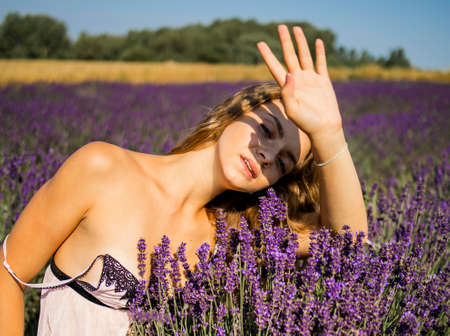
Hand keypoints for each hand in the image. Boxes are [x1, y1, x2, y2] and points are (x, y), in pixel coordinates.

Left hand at [257, 25, 342, 139]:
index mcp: (287, 86)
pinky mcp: (323, 81)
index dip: (267, 54)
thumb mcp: (292, 110)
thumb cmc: (306, 123)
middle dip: (285, 41)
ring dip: (300, 42)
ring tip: (296, 28)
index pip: (275, 66)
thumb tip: (289, 74)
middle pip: (289, 56)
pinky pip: (321, 63)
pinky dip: (320, 52)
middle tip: (280, 27)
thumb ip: (288, 93)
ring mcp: (310, 79)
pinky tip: (317, 41)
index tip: (260, 43)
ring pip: (304, 55)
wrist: (324, 128)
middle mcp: (298, 80)